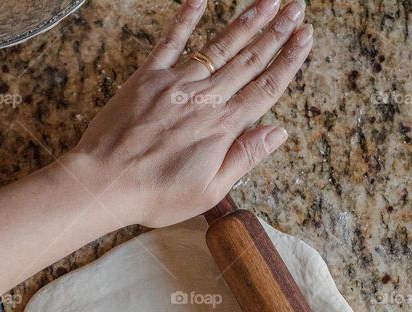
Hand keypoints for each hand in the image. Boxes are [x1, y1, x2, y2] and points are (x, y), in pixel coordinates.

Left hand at [69, 0, 311, 227]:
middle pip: (249, 60)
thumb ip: (244, 157)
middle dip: (277, 32)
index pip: (266, 88)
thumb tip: (277, 132)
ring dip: (247, 21)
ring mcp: (176, 84)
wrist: (105, 182)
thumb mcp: (209, 191)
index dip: (289, 61)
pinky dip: (186, 17)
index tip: (306, 39)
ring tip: (268, 1)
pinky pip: (170, 41)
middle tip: (297, 8)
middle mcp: (205, 99)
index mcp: (223, 127)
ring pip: (219, 46)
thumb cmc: (155, 194)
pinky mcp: (148, 77)